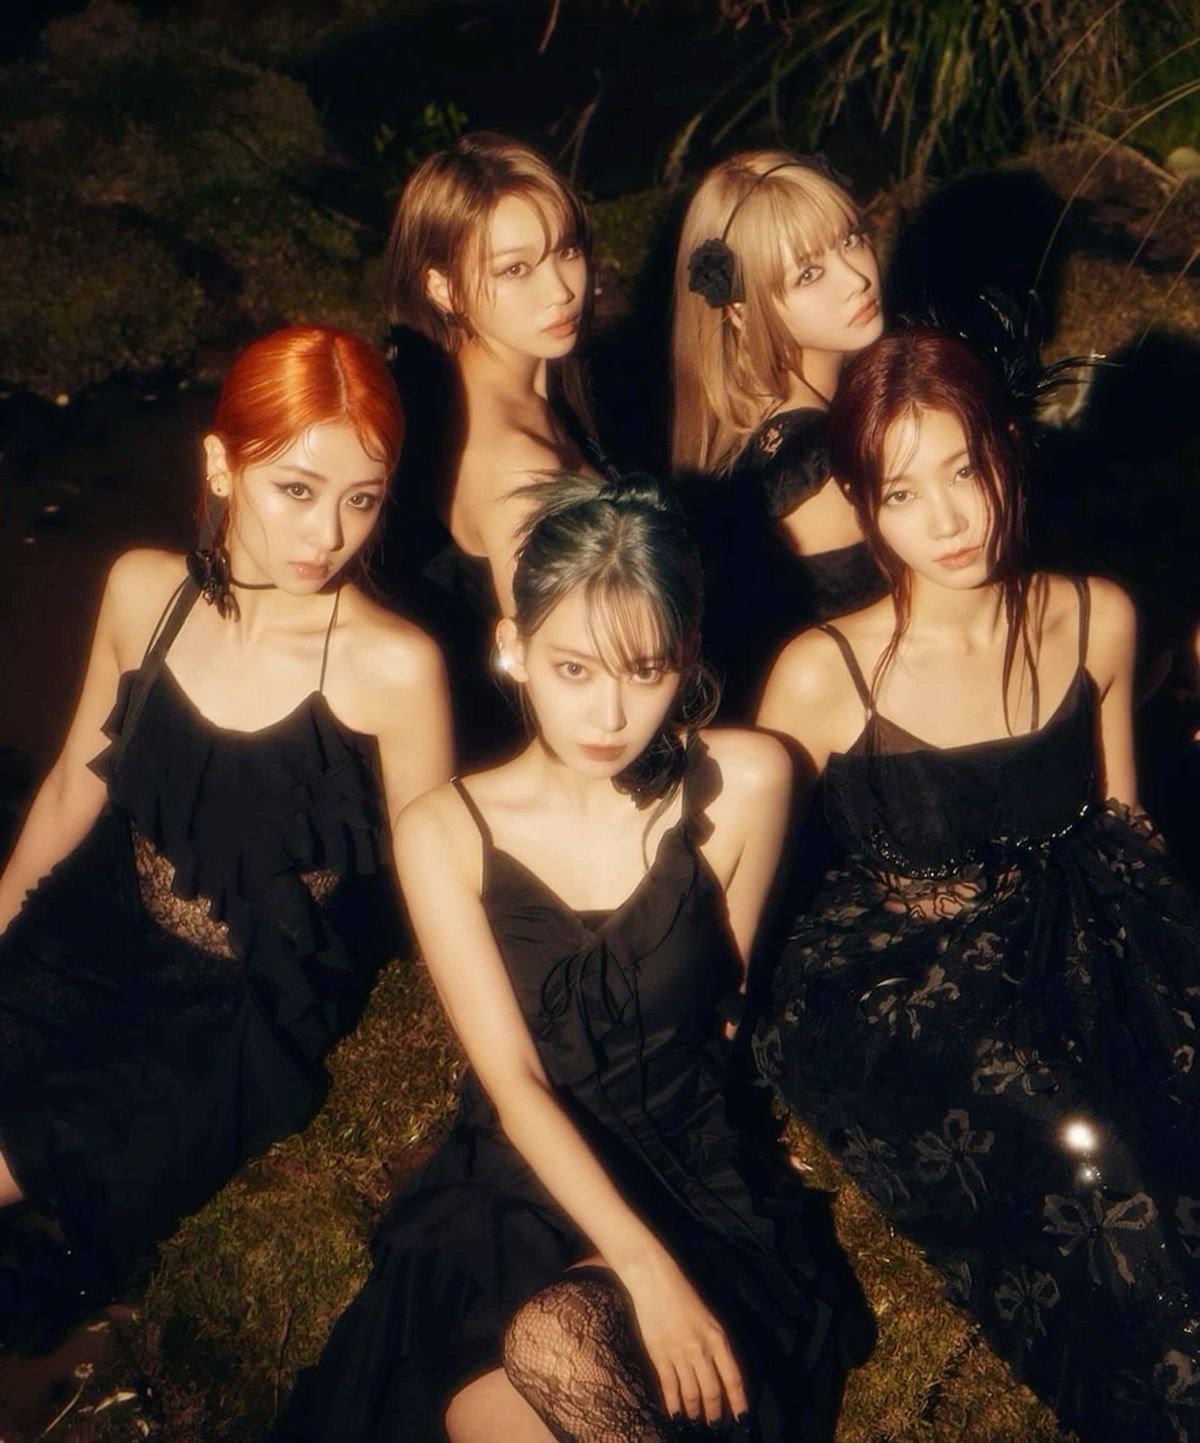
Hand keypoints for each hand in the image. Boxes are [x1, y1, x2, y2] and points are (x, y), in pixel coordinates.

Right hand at [621, 1252, 748, 1427]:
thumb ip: (716, 1345)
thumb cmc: (683, 1295)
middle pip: (713, 1391)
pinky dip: (673, 1404)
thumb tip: (721, 1373)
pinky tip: (675, 1415)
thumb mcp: (709, 1319)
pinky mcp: (660, 1356)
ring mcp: (680, 1354)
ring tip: (695, 1422)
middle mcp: (701, 1350)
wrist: (654, 1280)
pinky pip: (670, 1387)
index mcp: (718, 1338)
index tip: (743, 1420)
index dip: (739, 1403)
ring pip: (692, 1393)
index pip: (733, 1379)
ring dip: (694, 1412)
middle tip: (716, 1426)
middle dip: (715, 1413)